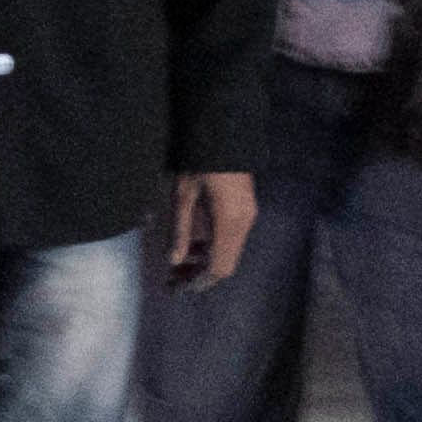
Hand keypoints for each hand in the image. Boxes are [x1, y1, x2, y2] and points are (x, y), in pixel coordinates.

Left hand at [167, 166, 261, 286]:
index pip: (218, 267)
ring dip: (206, 261)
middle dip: (200, 276)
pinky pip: (232, 238)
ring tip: (178, 265)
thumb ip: (181, 230)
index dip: (197, 282)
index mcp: (229, 223)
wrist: (224, 132)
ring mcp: (248, 215)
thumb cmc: (199, 162)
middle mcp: (244, 223)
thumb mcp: (182, 196)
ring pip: (230, 251)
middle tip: (173, 280)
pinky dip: (213, 247)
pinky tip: (194, 245)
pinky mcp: (246, 208)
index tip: (177, 289)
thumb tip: (175, 261)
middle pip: (226, 263)